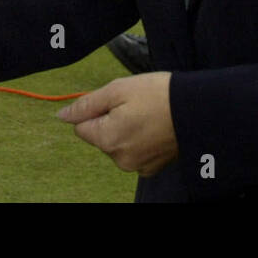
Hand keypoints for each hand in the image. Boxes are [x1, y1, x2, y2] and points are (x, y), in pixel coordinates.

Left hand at [56, 73, 177, 176]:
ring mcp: (137, 166)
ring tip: (146, 114)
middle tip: (133, 105)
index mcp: (108, 140)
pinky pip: (133, 150)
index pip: (81, 127)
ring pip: (116, 143)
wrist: (196, 109)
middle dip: (109, 119)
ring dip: (124, 129)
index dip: (95, 109)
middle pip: (99, 136)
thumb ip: (86, 104)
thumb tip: (62, 116)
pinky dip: (138, 139)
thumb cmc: (157, 95)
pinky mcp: (151, 168)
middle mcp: (120, 159)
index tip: (115, 101)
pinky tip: (153, 126)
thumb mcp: (116, 90)